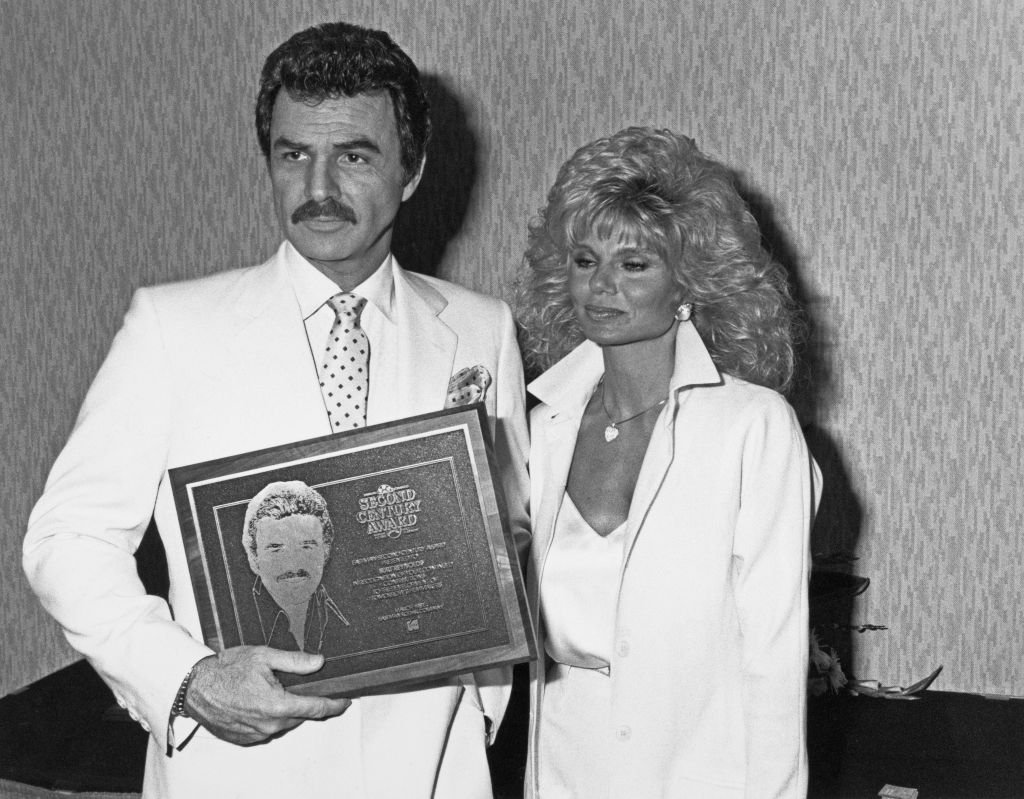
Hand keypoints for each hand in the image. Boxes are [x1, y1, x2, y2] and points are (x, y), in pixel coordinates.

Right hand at [184, 646, 350, 745]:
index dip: (334, 704)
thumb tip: (319, 662)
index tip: (345, 701)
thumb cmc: (226, 670)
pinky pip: (267, 728)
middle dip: (304, 700)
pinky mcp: (245, 739)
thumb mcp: (264, 656)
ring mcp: (257, 734)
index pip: (316, 708)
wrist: (194, 687)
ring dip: (285, 708)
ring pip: (284, 722)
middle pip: (301, 715)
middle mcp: (269, 724)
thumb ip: (295, 661)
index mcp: (277, 705)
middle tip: (296, 683)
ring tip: (270, 688)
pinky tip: (258, 700)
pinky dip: (268, 716)